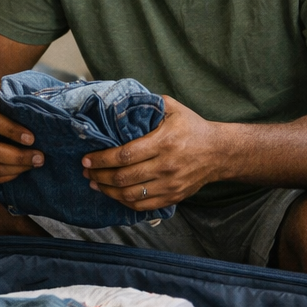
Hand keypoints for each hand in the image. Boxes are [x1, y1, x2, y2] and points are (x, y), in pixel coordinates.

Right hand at [0, 86, 43, 183]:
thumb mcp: (3, 91)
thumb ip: (17, 97)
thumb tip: (46, 105)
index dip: (12, 131)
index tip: (32, 138)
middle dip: (19, 157)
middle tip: (40, 157)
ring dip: (18, 168)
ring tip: (36, 163)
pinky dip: (10, 175)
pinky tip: (24, 169)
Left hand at [82, 96, 226, 209]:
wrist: (219, 152)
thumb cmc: (192, 127)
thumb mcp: (173, 108)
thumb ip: (148, 104)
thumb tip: (121, 102)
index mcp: (164, 142)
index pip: (124, 156)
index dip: (102, 159)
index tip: (87, 159)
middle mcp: (166, 166)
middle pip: (124, 177)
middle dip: (99, 175)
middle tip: (86, 171)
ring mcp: (170, 184)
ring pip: (131, 195)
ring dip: (108, 191)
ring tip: (95, 183)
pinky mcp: (173, 196)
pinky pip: (143, 205)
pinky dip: (124, 202)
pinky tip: (114, 194)